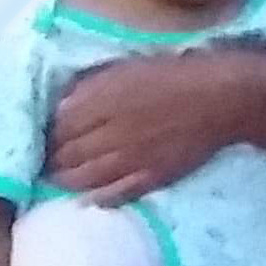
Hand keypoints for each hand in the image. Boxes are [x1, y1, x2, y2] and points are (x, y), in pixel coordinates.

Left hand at [49, 48, 265, 203]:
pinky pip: (114, 193)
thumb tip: (61, 103)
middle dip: (51, 158)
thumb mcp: (125, 68)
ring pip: (82, 178)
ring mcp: (129, 158)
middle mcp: (108, 131)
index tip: (44, 135)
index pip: (56, 124)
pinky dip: (97, 197)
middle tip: (47, 160)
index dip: (46, 132)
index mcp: (100, 99)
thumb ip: (91, 87)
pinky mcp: (150, 177)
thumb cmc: (175, 75)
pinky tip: (90, 198)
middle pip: (64, 154)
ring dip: (65, 180)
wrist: (221, 98)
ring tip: (59, 180)